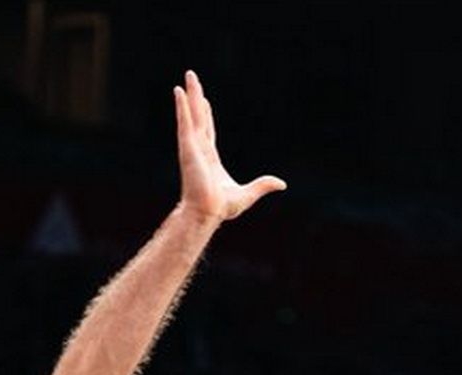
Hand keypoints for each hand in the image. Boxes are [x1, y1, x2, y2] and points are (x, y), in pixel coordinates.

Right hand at [173, 70, 284, 225]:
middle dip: (196, 97)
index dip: (206, 114)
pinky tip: (179, 92)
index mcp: (211, 158)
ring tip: (188, 76)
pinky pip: (184, 122)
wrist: (207, 212)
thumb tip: (281, 184)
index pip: (208, 130)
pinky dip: (181, 106)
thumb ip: (263, 185)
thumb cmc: (221, 207)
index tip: (204, 101)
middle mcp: (199, 148)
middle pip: (199, 116)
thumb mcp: (248, 194)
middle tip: (192, 79)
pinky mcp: (187, 147)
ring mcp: (192, 146)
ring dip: (189, 95)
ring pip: (191, 114)